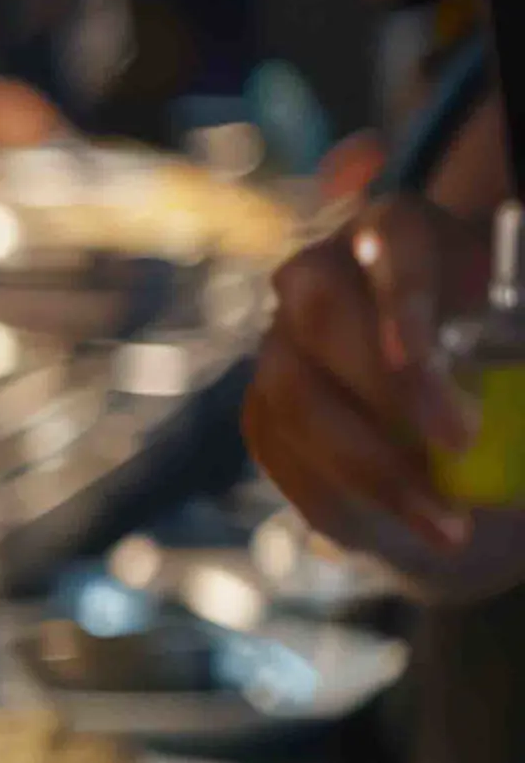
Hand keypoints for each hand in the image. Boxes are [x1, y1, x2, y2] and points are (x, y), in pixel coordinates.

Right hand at [245, 195, 524, 602]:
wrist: (459, 430)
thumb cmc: (506, 371)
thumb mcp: (518, 359)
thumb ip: (512, 359)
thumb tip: (508, 394)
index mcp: (402, 234)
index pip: (394, 239)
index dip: (404, 301)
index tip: (425, 362)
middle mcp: (325, 271)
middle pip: (321, 310)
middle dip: (386, 385)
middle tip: (460, 444)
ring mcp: (282, 339)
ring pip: (292, 394)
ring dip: (369, 464)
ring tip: (444, 523)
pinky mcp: (262, 405)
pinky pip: (279, 452)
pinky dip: (337, 498)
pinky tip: (395, 527)